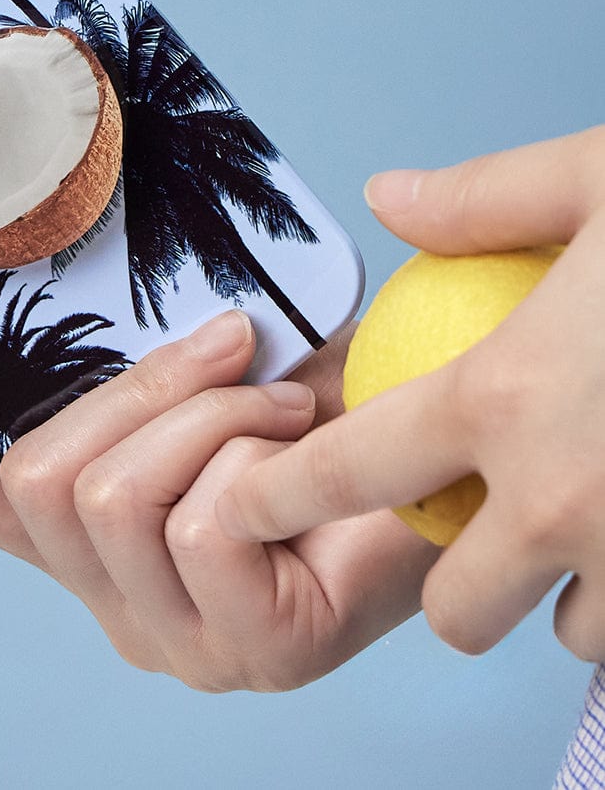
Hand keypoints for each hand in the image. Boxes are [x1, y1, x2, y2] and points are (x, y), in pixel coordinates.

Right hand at [0, 295, 432, 690]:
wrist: (445, 464)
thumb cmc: (321, 408)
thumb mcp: (204, 363)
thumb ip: (128, 342)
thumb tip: (34, 249)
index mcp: (84, 536)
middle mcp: (110, 597)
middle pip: (38, 478)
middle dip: (138, 386)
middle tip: (229, 340)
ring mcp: (173, 637)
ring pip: (111, 495)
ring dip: (208, 411)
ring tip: (285, 402)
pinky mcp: (248, 653)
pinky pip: (201, 521)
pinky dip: (253, 452)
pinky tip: (307, 450)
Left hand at [218, 126, 604, 662]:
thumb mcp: (601, 179)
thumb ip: (484, 197)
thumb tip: (389, 195)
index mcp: (507, 397)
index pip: (353, 468)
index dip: (282, 495)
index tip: (242, 506)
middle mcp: (565, 501)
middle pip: (455, 606)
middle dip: (450, 576)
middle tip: (469, 520)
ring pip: (563, 631)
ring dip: (553, 592)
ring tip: (574, 523)